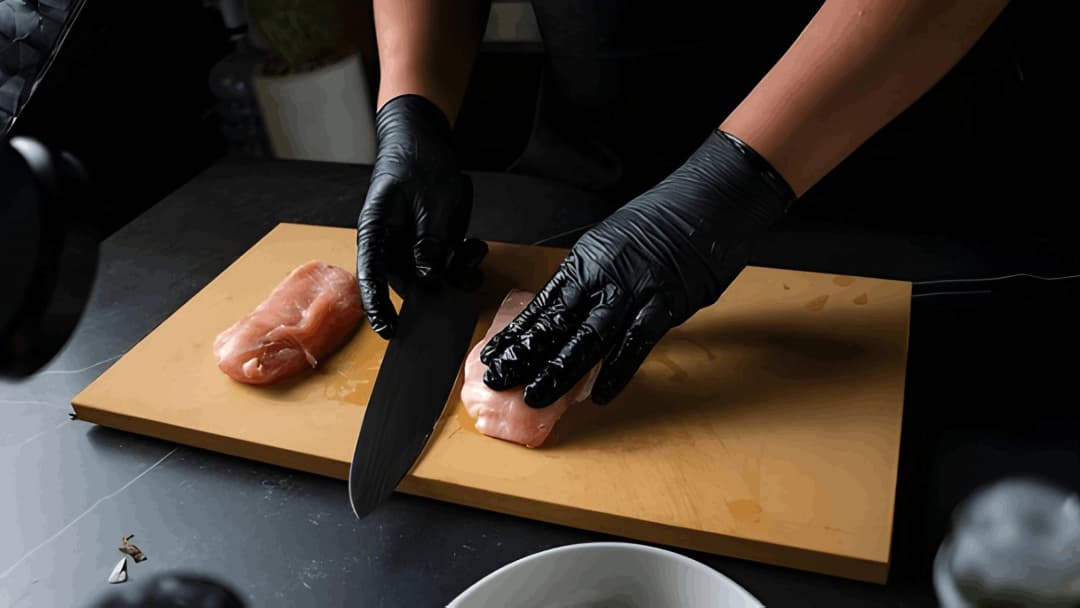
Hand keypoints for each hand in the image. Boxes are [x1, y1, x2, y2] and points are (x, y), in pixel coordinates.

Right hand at [357, 94, 481, 337]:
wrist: (425, 138)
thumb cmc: (416, 162)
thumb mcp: (429, 201)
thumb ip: (429, 240)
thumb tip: (429, 274)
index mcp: (376, 234)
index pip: (370, 276)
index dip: (376, 306)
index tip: (388, 330)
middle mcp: (392, 245)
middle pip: (409, 282)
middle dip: (436, 289)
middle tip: (460, 281)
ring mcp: (414, 245)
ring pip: (433, 276)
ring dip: (456, 273)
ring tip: (472, 252)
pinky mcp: (435, 242)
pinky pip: (448, 264)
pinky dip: (465, 261)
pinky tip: (475, 246)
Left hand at [480, 130, 795, 406]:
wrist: (710, 201)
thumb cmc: (666, 220)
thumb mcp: (615, 242)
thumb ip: (594, 277)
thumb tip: (575, 311)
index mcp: (586, 260)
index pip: (543, 304)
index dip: (517, 333)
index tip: (495, 354)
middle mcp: (602, 276)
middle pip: (555, 324)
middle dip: (525, 357)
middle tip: (499, 380)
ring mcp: (632, 292)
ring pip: (587, 339)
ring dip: (559, 371)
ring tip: (536, 396)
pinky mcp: (664, 306)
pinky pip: (634, 345)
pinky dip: (616, 372)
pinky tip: (600, 396)